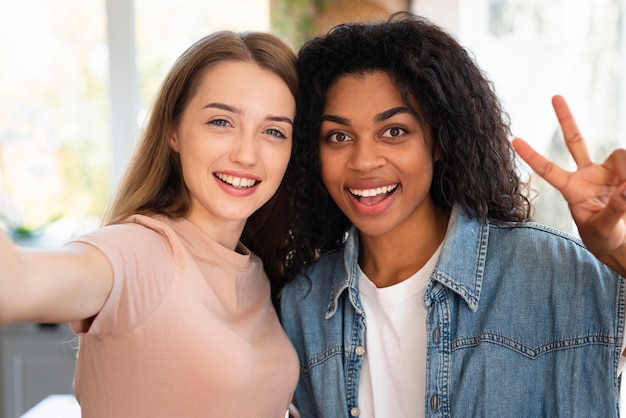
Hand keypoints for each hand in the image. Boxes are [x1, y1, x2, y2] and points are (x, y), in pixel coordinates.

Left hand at [512, 95, 625, 275]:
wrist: (622, 242)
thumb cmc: (605, 238)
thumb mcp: (604, 228)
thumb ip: (613, 209)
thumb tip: (624, 187)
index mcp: (572, 190)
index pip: (548, 170)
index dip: (532, 156)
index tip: (513, 141)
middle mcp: (587, 175)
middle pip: (575, 140)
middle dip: (565, 118)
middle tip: (554, 96)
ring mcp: (607, 172)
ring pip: (620, 155)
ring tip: (625, 191)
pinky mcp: (624, 174)